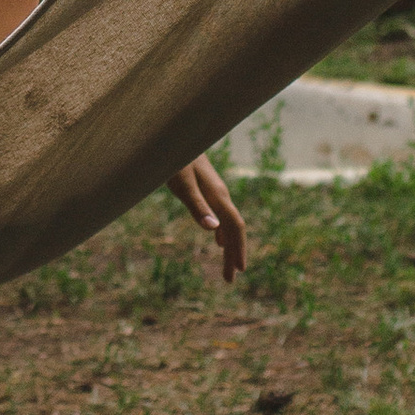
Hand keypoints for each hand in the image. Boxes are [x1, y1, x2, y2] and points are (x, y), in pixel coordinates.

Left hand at [171, 153, 246, 284]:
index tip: (239, 271)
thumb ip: (197, 206)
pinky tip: (217, 239)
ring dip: (228, 246)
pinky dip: (221, 232)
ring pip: (226, 224)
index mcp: (217, 196)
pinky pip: (220, 216)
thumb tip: (213, 231)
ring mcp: (214, 192)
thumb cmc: (175, 158)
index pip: (234, 227)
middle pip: (232, 229)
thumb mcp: (182, 184)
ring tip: (228, 266)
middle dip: (233, 254)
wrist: (176, 135)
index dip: (238, 249)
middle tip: (230, 280)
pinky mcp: (206, 189)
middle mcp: (220, 195)